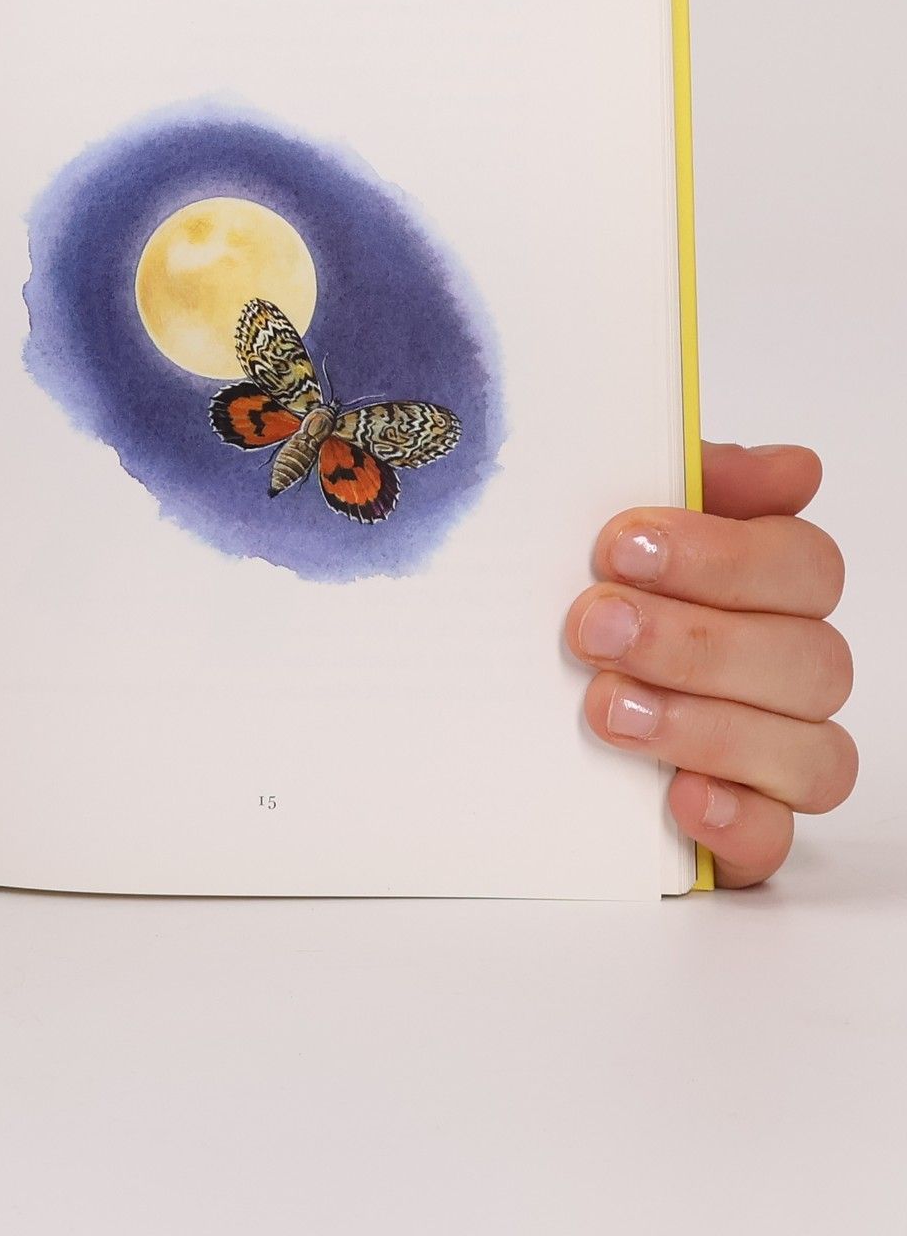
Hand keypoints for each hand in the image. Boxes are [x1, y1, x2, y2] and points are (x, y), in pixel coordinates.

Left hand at [567, 442, 853, 886]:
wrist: (498, 684)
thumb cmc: (578, 583)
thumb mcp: (610, 514)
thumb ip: (690, 478)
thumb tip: (791, 469)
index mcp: (767, 582)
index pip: (805, 564)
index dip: (723, 556)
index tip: (621, 546)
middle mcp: (786, 665)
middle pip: (809, 659)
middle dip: (694, 641)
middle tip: (591, 626)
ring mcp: (773, 750)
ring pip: (809, 751)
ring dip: (706, 726)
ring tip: (606, 707)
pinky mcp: (741, 823)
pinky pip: (775, 838)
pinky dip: (736, 819)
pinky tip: (679, 795)